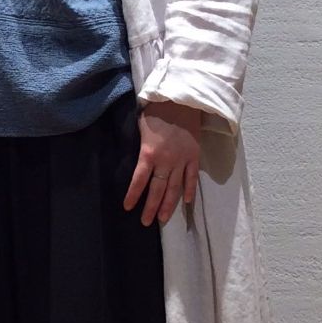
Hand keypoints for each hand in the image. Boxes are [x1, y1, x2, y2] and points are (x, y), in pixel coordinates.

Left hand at [124, 100, 200, 226]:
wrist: (183, 100)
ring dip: (168, 205)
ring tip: (163, 219)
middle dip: (151, 207)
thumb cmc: (158, 110)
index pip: (139, 179)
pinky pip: (192, 178)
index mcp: (149, 153)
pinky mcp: (194, 157)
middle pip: (157, 189)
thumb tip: (136, 158)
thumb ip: (140, 145)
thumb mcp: (141, 126)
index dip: (133, 194)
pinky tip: (187, 202)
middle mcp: (166, 161)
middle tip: (146, 222)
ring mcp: (182, 160)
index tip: (128, 207)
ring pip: (175, 188)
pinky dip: (190, 190)